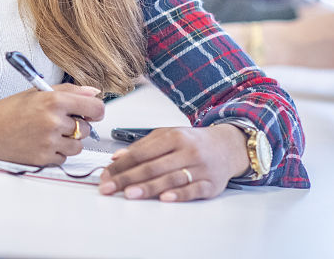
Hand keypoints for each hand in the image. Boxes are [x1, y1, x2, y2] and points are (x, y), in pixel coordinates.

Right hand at [0, 84, 103, 166]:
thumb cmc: (8, 111)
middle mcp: (54, 121)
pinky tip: (41, 143)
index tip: (91, 112)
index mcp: (54, 100)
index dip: (96, 111)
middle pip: (87, 128)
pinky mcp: (45, 158)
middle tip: (58, 122)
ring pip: (78, 146)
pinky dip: (57, 153)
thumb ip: (68, 91)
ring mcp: (50, 142)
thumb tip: (93, 92)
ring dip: (68, 141)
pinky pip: (64, 158)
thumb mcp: (37, 92)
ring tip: (48, 133)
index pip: (95, 108)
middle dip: (77, 126)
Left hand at [99, 124, 248, 201]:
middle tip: (109, 187)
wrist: (227, 146)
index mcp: (173, 136)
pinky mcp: (211, 184)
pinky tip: (164, 199)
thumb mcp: (168, 136)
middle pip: (153, 166)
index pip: (141, 152)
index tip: (106, 174)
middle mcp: (187, 151)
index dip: (121, 164)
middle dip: (127, 178)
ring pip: (170, 179)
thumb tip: (117, 158)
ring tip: (129, 193)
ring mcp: (200, 168)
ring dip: (148, 187)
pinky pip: (193, 190)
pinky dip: (178, 195)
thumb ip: (142, 146)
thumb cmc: (193, 142)